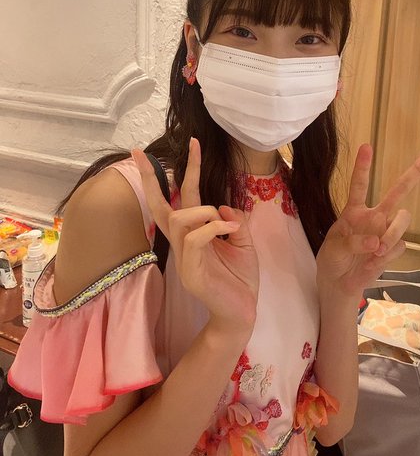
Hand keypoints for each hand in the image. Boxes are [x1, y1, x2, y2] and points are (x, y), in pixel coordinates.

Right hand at [131, 138, 259, 333]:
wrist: (242, 313)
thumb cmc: (240, 278)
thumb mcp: (243, 241)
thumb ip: (233, 219)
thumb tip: (222, 203)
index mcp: (194, 234)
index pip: (183, 198)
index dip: (186, 170)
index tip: (191, 142)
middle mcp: (183, 244)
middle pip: (159, 206)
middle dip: (151, 178)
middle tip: (140, 153)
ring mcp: (184, 259)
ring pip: (179, 220)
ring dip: (202, 210)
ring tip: (223, 218)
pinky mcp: (191, 272)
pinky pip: (195, 239)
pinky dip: (213, 226)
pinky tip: (229, 228)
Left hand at [316, 144, 419, 297]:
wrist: (339, 284)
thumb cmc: (333, 259)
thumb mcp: (334, 247)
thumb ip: (353, 241)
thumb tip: (376, 242)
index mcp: (354, 211)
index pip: (360, 184)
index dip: (363, 166)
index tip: (367, 146)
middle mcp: (374, 216)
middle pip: (398, 191)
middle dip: (416, 172)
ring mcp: (386, 232)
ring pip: (402, 220)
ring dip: (392, 234)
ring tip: (375, 250)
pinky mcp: (392, 249)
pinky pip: (399, 246)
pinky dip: (385, 257)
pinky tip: (372, 263)